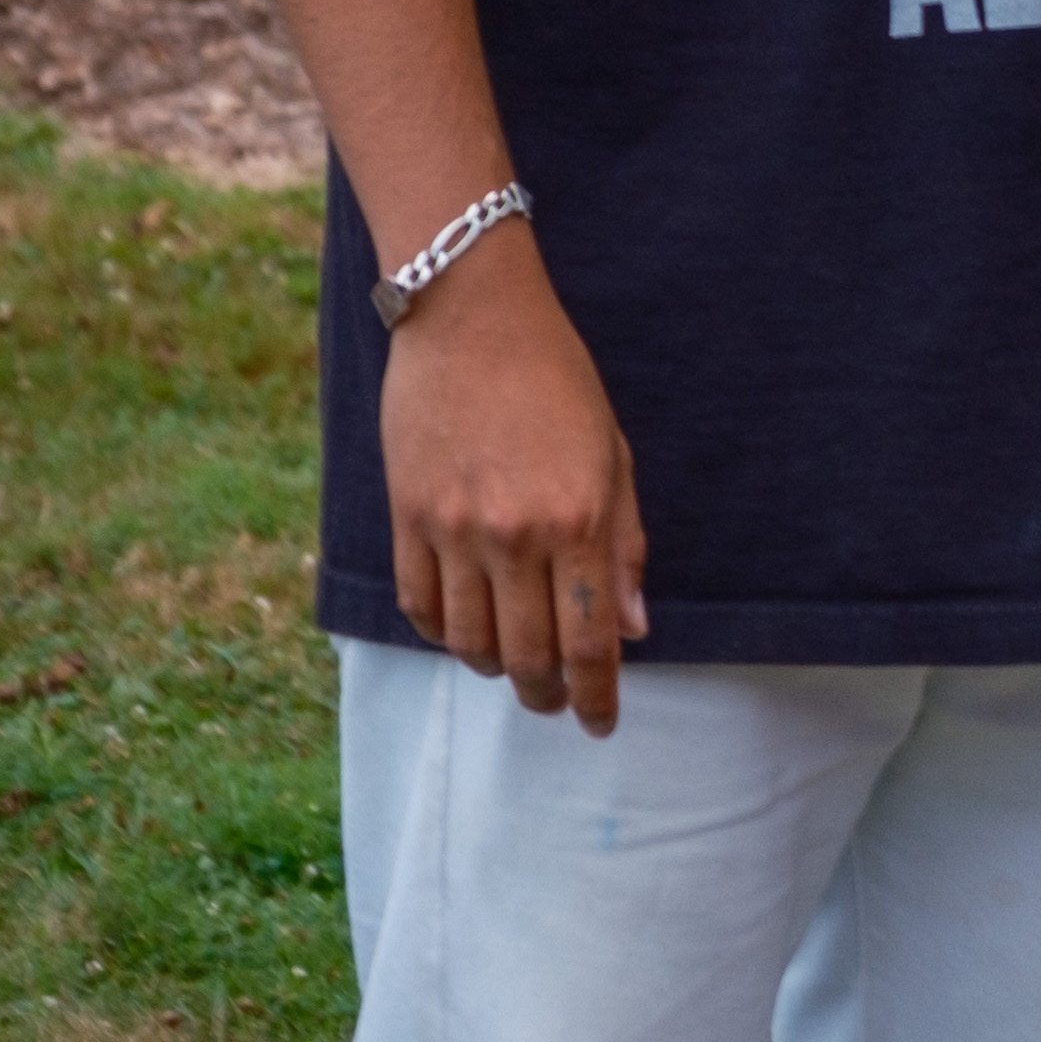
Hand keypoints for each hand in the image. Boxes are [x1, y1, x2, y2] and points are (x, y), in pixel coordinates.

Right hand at [378, 229, 648, 733]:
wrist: (470, 317)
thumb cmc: (556, 379)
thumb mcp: (613, 452)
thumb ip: (623, 543)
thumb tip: (634, 628)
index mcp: (578, 518)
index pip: (589, 640)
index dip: (597, 696)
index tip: (600, 724)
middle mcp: (514, 534)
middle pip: (527, 656)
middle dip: (547, 695)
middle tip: (556, 703)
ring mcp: (453, 529)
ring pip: (469, 642)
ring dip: (495, 669)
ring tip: (514, 668)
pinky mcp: (406, 517)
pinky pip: (420, 606)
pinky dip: (442, 634)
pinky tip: (464, 631)